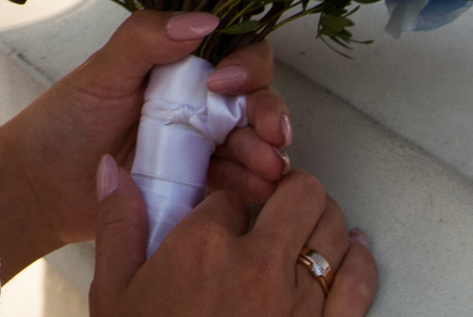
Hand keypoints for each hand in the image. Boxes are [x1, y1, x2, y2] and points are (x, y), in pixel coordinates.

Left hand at [0, 11, 293, 271]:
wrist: (42, 186)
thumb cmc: (66, 120)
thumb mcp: (102, 72)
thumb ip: (145, 39)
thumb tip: (203, 20)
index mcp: (179, 67)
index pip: (234, 54)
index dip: (245, 65)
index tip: (223, 82)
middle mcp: (197, 104)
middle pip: (254, 100)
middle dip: (271, 113)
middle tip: (274, 134)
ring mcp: (200, 147)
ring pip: (252, 144)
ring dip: (268, 154)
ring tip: (269, 169)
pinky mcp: (197, 188)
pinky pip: (236, 185)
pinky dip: (253, 188)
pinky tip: (258, 191)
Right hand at [89, 159, 377, 316]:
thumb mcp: (115, 293)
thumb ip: (117, 225)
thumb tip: (114, 170)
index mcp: (202, 247)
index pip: (230, 194)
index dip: (223, 203)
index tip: (219, 218)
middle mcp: (258, 267)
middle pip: (298, 193)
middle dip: (286, 190)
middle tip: (272, 204)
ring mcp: (298, 302)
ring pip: (334, 228)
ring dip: (321, 220)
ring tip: (307, 226)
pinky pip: (359, 281)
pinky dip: (359, 259)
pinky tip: (352, 249)